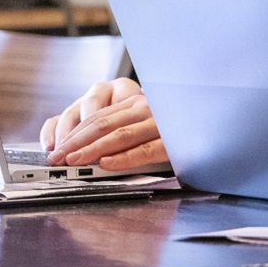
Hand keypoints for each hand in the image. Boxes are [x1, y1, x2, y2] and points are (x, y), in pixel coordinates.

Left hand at [41, 77, 169, 170]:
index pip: (97, 117)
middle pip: (102, 124)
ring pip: (120, 135)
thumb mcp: (143, 123)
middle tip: (56, 158)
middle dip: (75, 143)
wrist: (213, 121)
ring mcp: (160, 122)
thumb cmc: (175, 130)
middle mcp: (146, 107)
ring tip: (72, 161)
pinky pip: (145, 150)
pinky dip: (124, 157)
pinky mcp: (174, 141)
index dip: (73, 132)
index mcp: (135, 103)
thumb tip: (87, 149)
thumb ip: (121, 129)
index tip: (55, 147)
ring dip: (92, 149)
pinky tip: (107, 164)